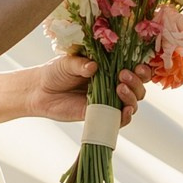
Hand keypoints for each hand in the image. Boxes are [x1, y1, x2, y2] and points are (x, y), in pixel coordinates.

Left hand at [24, 55, 145, 126]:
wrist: (40, 91)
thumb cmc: (56, 72)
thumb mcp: (67, 63)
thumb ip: (80, 64)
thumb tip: (93, 67)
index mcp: (110, 68)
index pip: (134, 69)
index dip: (142, 69)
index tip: (138, 66)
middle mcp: (113, 85)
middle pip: (138, 87)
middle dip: (137, 82)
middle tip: (123, 75)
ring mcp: (108, 101)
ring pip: (132, 103)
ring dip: (132, 97)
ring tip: (119, 88)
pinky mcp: (100, 116)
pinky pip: (119, 119)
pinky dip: (126, 116)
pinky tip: (125, 111)